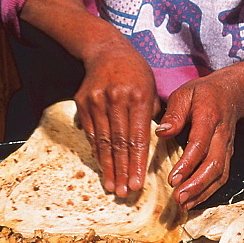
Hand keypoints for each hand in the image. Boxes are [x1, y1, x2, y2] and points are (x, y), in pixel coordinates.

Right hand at [76, 41, 160, 195]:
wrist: (106, 50)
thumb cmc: (135, 73)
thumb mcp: (152, 89)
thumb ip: (155, 116)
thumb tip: (160, 142)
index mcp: (139, 97)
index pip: (138, 137)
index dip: (137, 163)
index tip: (137, 183)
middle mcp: (117, 99)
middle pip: (119, 143)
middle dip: (122, 170)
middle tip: (124, 192)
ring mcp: (98, 100)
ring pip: (103, 141)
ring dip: (108, 167)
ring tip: (112, 186)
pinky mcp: (83, 102)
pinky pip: (91, 133)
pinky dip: (97, 152)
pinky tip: (102, 167)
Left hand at [158, 38, 243, 209]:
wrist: (232, 93)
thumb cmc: (203, 93)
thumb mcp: (185, 93)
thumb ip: (174, 113)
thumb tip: (162, 132)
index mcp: (209, 117)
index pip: (199, 144)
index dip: (187, 164)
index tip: (172, 179)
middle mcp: (221, 135)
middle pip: (213, 164)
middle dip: (196, 185)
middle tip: (178, 198)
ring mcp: (227, 148)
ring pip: (220, 175)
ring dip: (202, 192)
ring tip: (184, 205)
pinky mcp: (227, 156)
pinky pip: (221, 178)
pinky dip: (208, 192)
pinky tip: (193, 201)